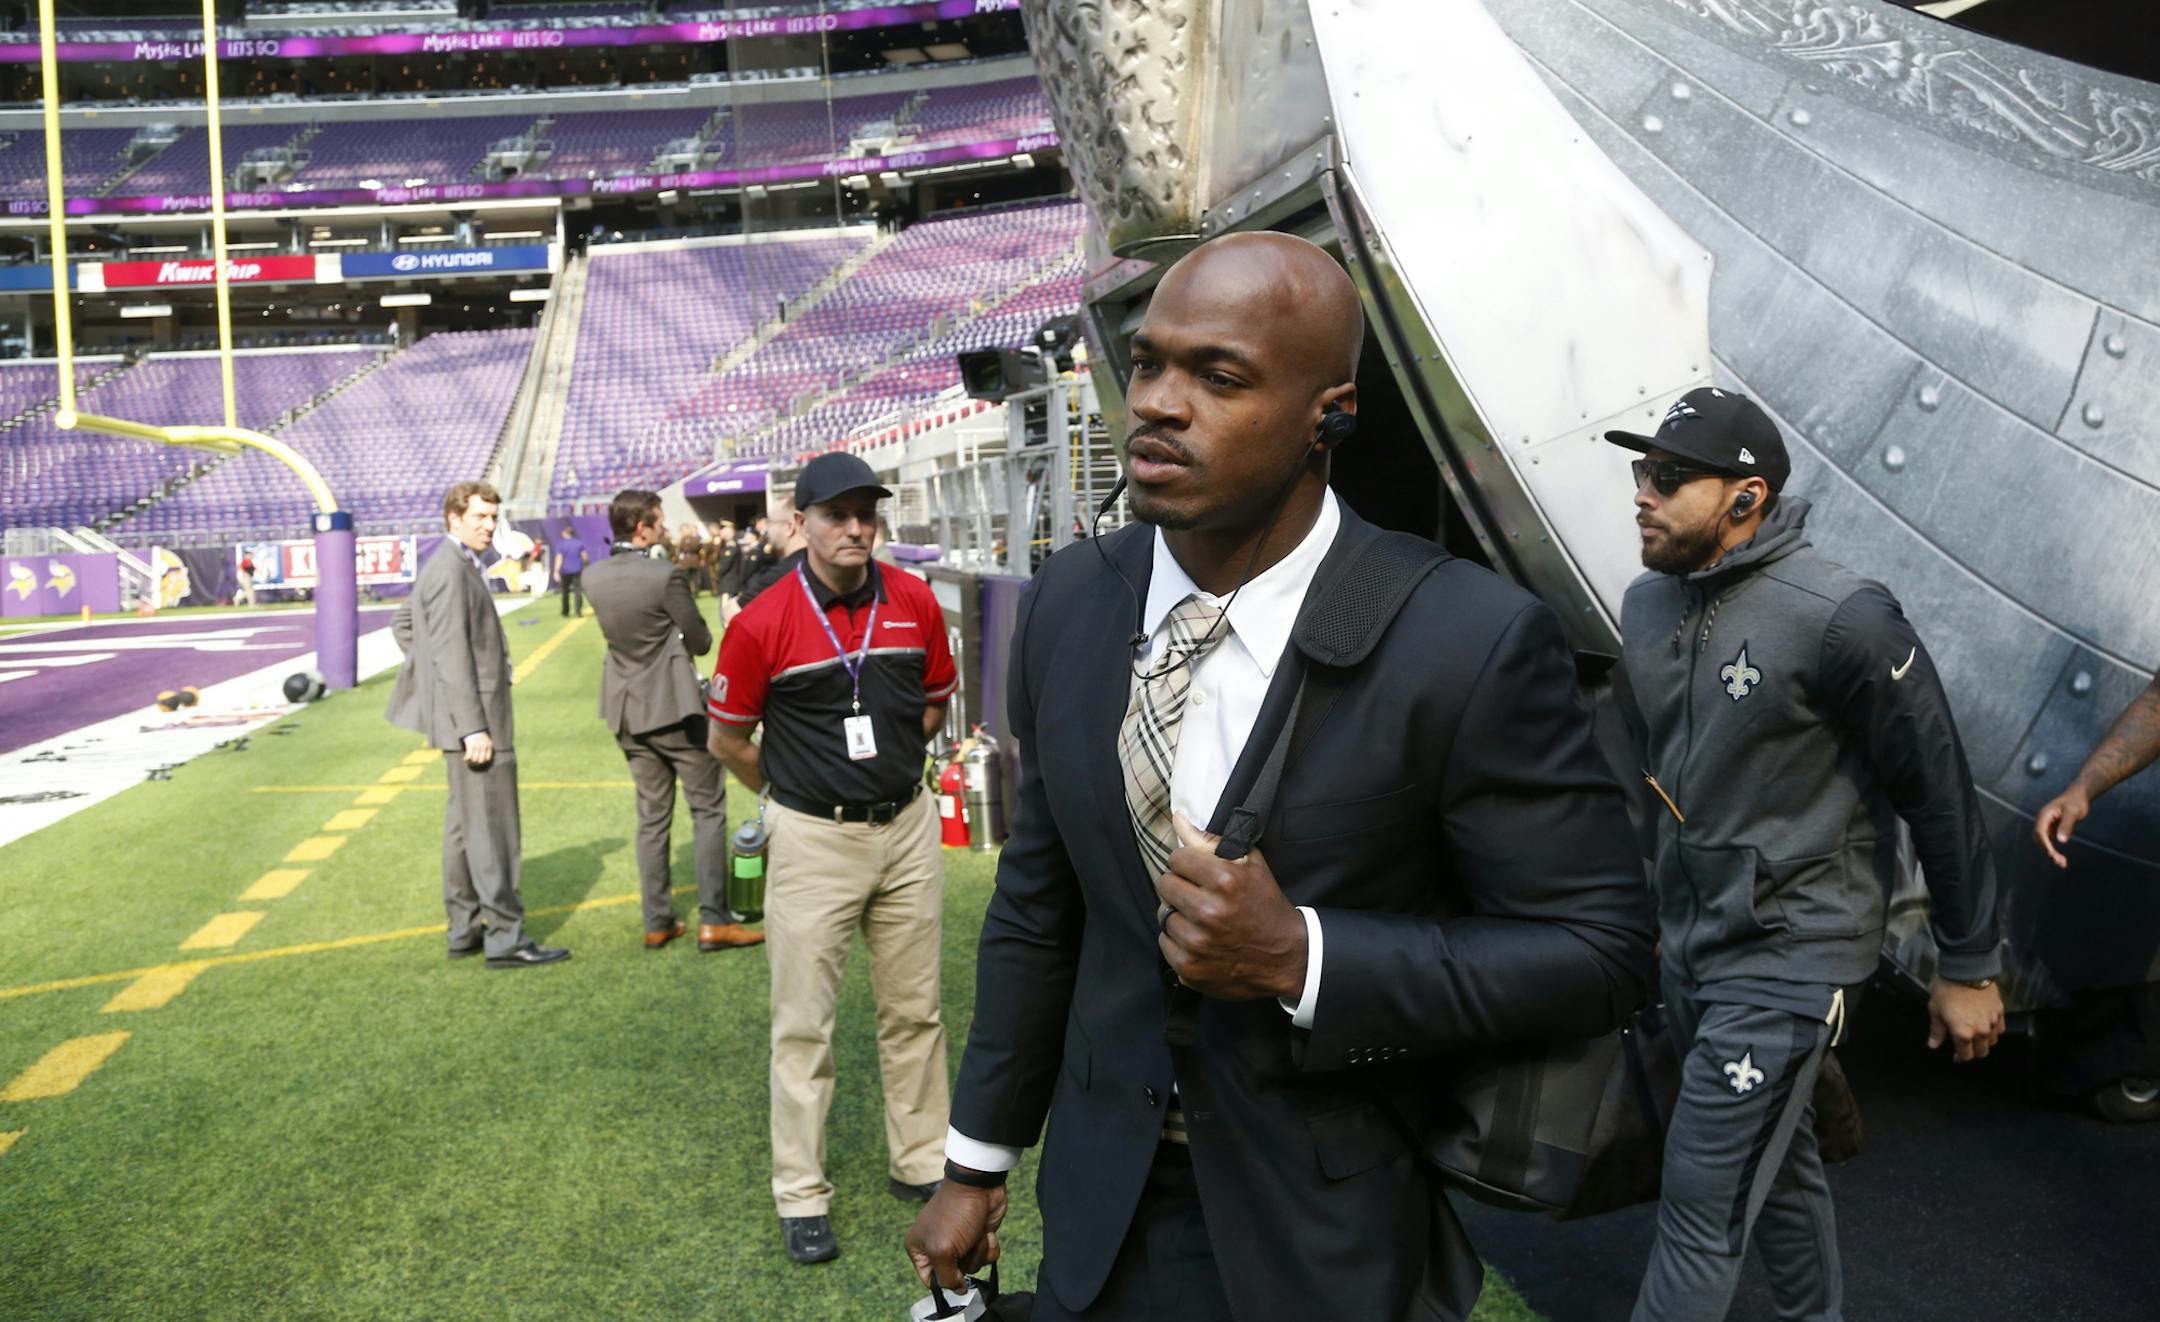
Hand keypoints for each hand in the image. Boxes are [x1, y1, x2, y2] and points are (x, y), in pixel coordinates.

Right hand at [461, 732, 493, 767]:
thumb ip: (486, 748)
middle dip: (476, 763)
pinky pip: (469, 756)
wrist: (472, 727)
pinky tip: (464, 758)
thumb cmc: (478, 735)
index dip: (482, 761)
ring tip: (468, 761)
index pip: (487, 758)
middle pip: (481, 760)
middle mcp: (484, 746)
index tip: (478, 762)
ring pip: (475, 760)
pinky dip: (466, 759)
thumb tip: (484, 759)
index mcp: (489, 745)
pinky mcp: (471, 745)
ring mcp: (478, 746)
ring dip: (470, 762)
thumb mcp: (486, 740)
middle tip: (472, 763)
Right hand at [906, 1179, 1005, 1290]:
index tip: (955, 1274)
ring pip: (973, 1266)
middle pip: (954, 1275)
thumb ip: (946, 1278)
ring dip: (977, 1252)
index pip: (929, 1280)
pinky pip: (986, 1257)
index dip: (944, 1281)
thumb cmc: (955, 1215)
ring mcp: (959, 1242)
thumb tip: (958, 1290)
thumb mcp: (942, 1251)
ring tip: (974, 1233)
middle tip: (962, 1245)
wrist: (980, 1187)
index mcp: (919, 1248)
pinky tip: (985, 1232)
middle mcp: (937, 1246)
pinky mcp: (977, 1237)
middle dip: (963, 1262)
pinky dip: (988, 1246)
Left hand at [1156, 813, 1307, 1001]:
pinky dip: (1177, 940)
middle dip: (1180, 886)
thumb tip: (1177, 818)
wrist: (1286, 957)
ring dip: (1178, 915)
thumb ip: (1209, 840)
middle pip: (1165, 884)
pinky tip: (1199, 939)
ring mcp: (1197, 943)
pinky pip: (1164, 943)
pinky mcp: (1190, 968)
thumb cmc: (1265, 904)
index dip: (1188, 864)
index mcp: (1224, 880)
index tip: (1199, 873)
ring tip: (1201, 919)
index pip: (1177, 858)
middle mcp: (1209, 912)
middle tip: (1199, 896)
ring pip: (1162, 915)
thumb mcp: (1248, 865)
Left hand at [1927, 979, 2005, 1061]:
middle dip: (1973, 1052)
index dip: (1960, 1058)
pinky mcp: (2000, 1011)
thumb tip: (1933, 1045)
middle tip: (1966, 1047)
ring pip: (1992, 1041)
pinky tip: (1987, 1026)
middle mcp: (1980, 1031)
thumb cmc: (1947, 989)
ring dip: (1985, 1042)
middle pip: (1982, 1052)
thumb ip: (1937, 1030)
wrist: (1966, 970)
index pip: (1965, 1055)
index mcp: (1963, 1033)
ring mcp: (1992, 1022)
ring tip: (1976, 1036)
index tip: (1956, 1057)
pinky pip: (2000, 1028)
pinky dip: (1994, 1031)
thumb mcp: (1935, 1010)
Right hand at [2032, 786, 2090, 868]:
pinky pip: (2049, 841)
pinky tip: (2061, 858)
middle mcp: (2042, 821)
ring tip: (2062, 863)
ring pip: (2044, 842)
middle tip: (2061, 862)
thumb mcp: (2073, 813)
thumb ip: (2066, 826)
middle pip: (2040, 839)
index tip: (2053, 854)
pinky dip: (2054, 850)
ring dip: (2051, 853)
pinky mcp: (2051, 828)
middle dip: (2048, 851)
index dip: (2045, 844)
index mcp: (2044, 815)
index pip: (2040, 832)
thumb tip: (2061, 841)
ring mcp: (2046, 825)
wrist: (2078, 796)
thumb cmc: (2076, 802)